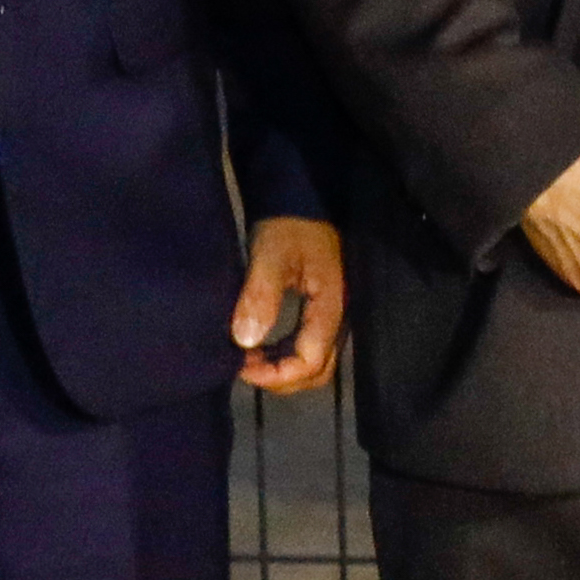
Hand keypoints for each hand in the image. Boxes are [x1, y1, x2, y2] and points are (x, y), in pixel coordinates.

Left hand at [233, 216, 347, 393]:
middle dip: (282, 378)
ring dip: (282, 369)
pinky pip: (307, 346)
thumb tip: (244, 342)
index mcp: (331, 306)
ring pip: (315, 362)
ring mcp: (331, 315)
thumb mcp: (270, 256)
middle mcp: (337, 317)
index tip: (241, 366)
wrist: (300, 202)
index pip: (311, 360)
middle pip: (319, 370)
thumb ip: (260, 296)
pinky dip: (283, 356)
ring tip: (248, 358)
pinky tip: (259, 346)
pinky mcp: (320, 311)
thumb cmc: (288, 226)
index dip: (276, 374)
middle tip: (245, 368)